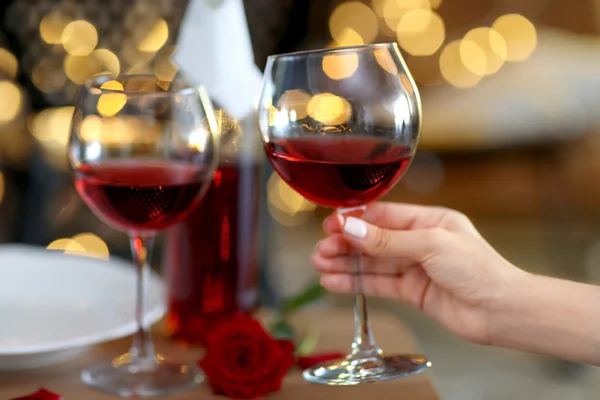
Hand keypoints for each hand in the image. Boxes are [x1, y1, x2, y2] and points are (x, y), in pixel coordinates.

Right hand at [312, 202, 528, 344]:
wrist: (501, 311)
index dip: (355, 219)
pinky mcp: (412, 292)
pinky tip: (335, 282)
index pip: (384, 215)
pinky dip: (356, 283)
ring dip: (346, 263)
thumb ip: (387, 240)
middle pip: (373, 239)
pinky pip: (378, 284)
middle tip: (321, 248)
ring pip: (372, 263)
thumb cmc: (480, 270)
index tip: (331, 224)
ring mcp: (415, 268)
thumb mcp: (430, 245)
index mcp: (429, 221)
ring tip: (320, 264)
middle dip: (346, 243)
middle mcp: (420, 242)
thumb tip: (351, 228)